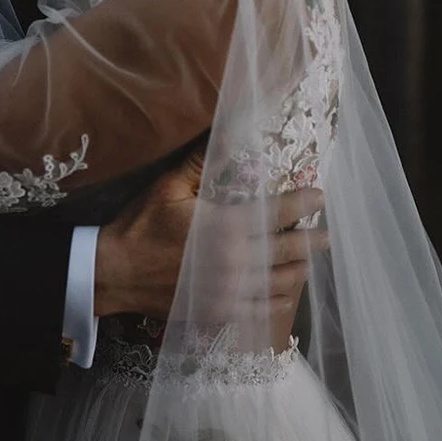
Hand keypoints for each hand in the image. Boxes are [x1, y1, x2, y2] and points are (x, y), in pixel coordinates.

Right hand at [94, 149, 327, 325]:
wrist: (114, 273)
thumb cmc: (140, 225)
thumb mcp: (168, 186)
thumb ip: (201, 161)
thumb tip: (228, 128)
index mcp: (225, 227)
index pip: (278, 213)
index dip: (304, 203)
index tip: (320, 196)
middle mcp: (236, 261)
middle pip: (289, 250)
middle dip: (312, 240)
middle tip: (327, 235)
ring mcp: (231, 291)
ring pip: (280, 281)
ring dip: (299, 269)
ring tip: (309, 261)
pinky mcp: (220, 312)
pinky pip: (261, 311)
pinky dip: (277, 301)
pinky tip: (284, 295)